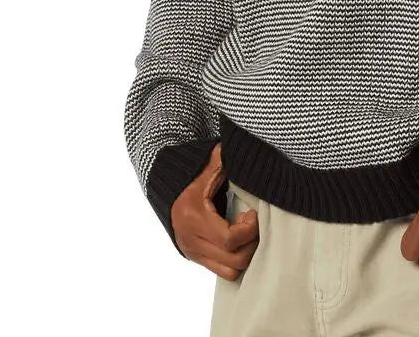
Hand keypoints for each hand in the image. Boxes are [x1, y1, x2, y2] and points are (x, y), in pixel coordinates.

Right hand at [170, 141, 259, 279]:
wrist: (165, 186)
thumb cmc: (192, 173)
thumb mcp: (208, 164)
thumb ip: (224, 158)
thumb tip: (245, 146)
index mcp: (195, 217)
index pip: (230, 239)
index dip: (249, 229)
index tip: (252, 213)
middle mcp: (192, 240)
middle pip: (234, 260)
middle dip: (252, 243)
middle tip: (253, 223)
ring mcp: (193, 251)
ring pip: (230, 271)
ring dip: (246, 255)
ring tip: (247, 233)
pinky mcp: (195, 257)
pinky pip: (223, 272)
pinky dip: (236, 260)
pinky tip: (239, 241)